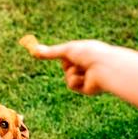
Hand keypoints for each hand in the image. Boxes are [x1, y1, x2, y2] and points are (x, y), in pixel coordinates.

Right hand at [20, 37, 134, 95]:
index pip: (68, 55)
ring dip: (72, 72)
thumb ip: (51, 52)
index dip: (63, 55)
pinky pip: (71, 85)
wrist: (104, 67)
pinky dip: (75, 80)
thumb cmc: (89, 54)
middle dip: (68, 65)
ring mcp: (85, 77)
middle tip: (76, 61)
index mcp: (84, 54)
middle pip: (66, 67)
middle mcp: (85, 65)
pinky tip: (85, 78)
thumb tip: (33, 50)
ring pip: (67, 77)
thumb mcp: (67, 51)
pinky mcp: (85, 88)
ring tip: (84, 69)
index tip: (51, 54)